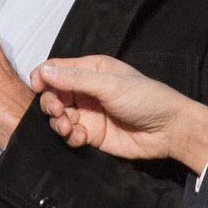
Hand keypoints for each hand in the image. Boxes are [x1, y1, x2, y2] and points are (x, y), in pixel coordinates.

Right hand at [31, 56, 207, 172]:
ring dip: (58, 122)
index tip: (38, 88)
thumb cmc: (146, 99)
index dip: (43, 77)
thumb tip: (43, 72)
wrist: (169, 130)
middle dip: (49, 103)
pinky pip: (70, 134)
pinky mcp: (92, 134)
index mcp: (92, 70)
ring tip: (68, 126)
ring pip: (59, 116)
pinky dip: (69, 136)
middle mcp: (87, 90)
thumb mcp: (109, 85)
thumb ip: (75, 79)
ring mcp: (89, 113)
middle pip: (53, 94)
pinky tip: (79, 137)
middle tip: (57, 111)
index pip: (57, 69)